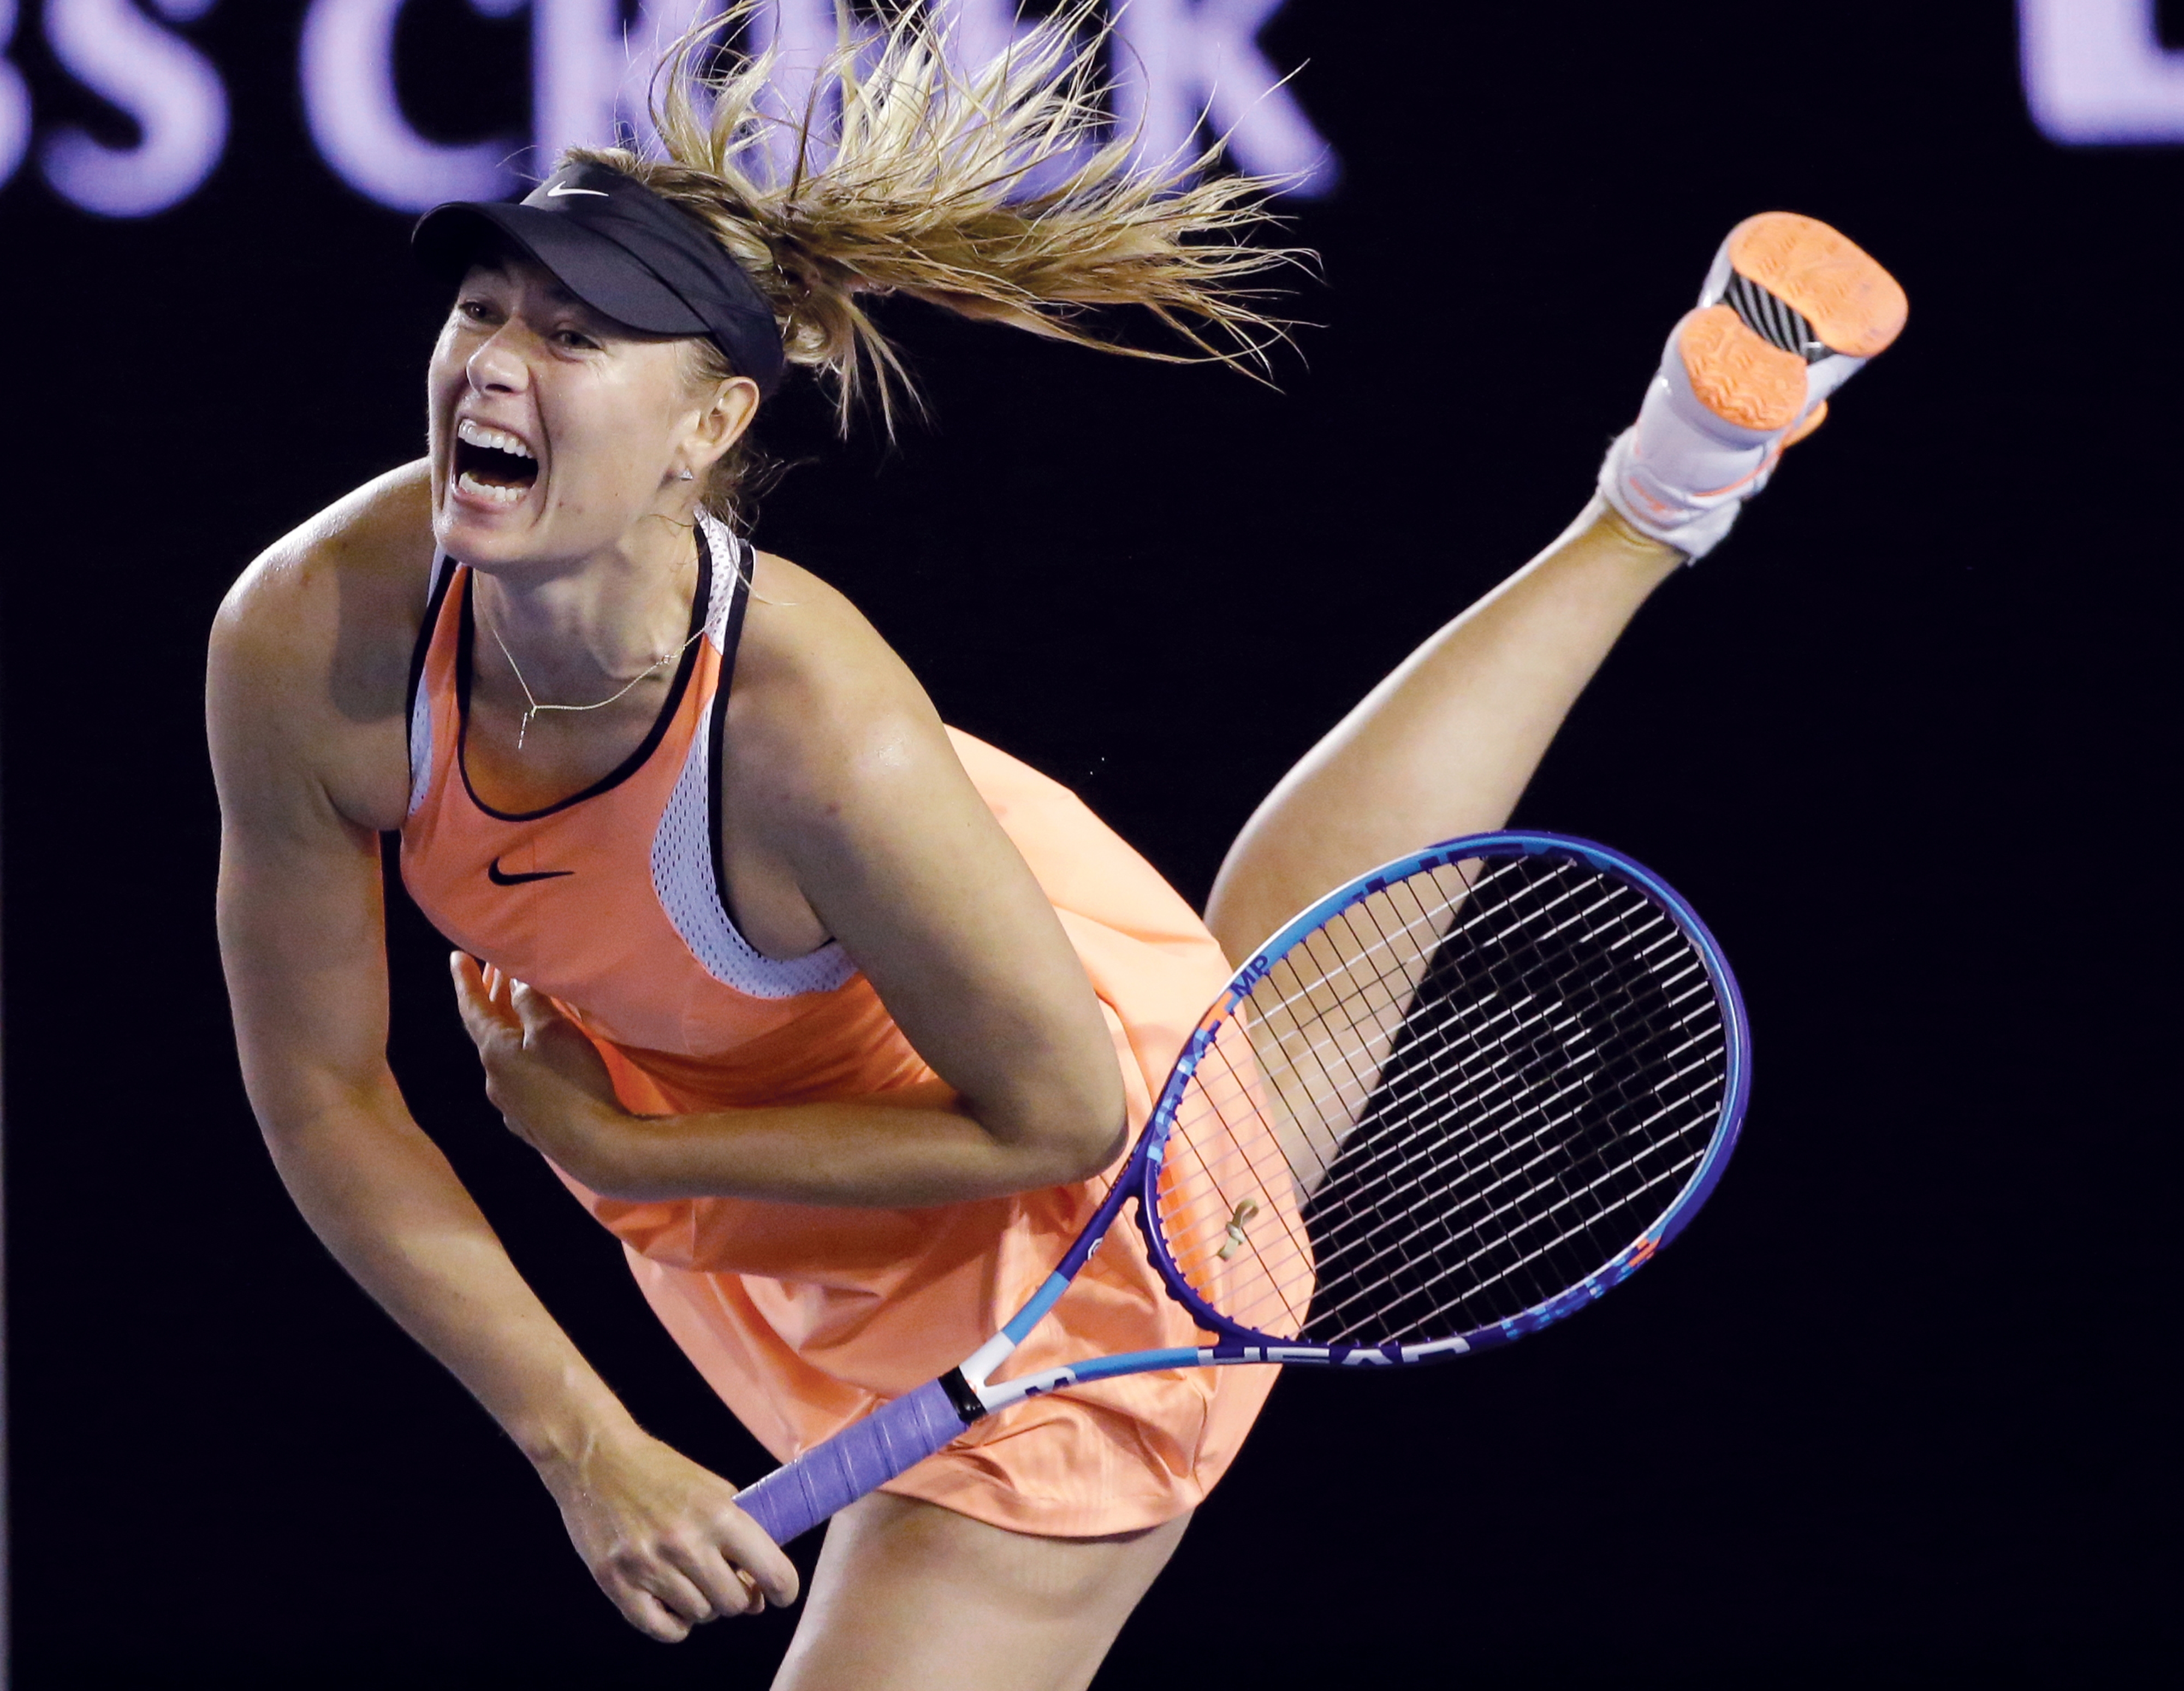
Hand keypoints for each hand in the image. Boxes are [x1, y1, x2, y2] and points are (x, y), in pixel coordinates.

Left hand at [450, 952, 639, 1188]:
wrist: (594, 1147)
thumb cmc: (572, 1081)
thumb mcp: (553, 1030)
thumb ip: (530, 1002)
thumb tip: (515, 982)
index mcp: (494, 1051)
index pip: (473, 1008)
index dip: (466, 980)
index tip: (456, 956)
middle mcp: (494, 1079)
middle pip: (489, 1031)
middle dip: (494, 999)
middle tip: (497, 972)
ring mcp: (511, 1106)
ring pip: (506, 1059)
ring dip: (511, 1031)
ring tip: (523, 1013)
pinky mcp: (532, 1125)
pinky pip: (523, 1084)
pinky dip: (527, 1062)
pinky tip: (541, 1064)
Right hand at [538, 1423, 799, 1640]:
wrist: (595, 1459)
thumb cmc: (659, 1471)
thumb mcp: (713, 1487)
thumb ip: (741, 1531)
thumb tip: (759, 1587)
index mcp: (718, 1514)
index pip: (773, 1572)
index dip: (784, 1590)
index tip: (781, 1595)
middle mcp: (686, 1544)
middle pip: (735, 1602)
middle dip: (738, 1595)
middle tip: (725, 1579)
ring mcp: (649, 1567)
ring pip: (700, 1615)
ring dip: (703, 1604)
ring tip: (691, 1580)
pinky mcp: (617, 1584)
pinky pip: (663, 1629)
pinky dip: (675, 1624)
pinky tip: (672, 1603)